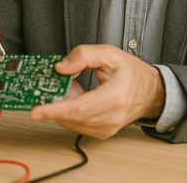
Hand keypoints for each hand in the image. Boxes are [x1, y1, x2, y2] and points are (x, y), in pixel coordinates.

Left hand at [29, 44, 165, 139]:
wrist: (151, 92)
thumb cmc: (132, 73)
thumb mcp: (108, 54)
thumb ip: (82, 55)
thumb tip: (60, 68)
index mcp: (114, 97)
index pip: (77, 108)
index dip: (53, 110)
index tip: (35, 111)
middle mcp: (110, 117)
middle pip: (70, 116)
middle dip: (54, 102)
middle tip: (48, 87)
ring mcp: (106, 128)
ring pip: (71, 122)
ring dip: (63, 106)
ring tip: (73, 88)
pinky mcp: (102, 132)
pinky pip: (76, 125)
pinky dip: (70, 112)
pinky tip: (77, 98)